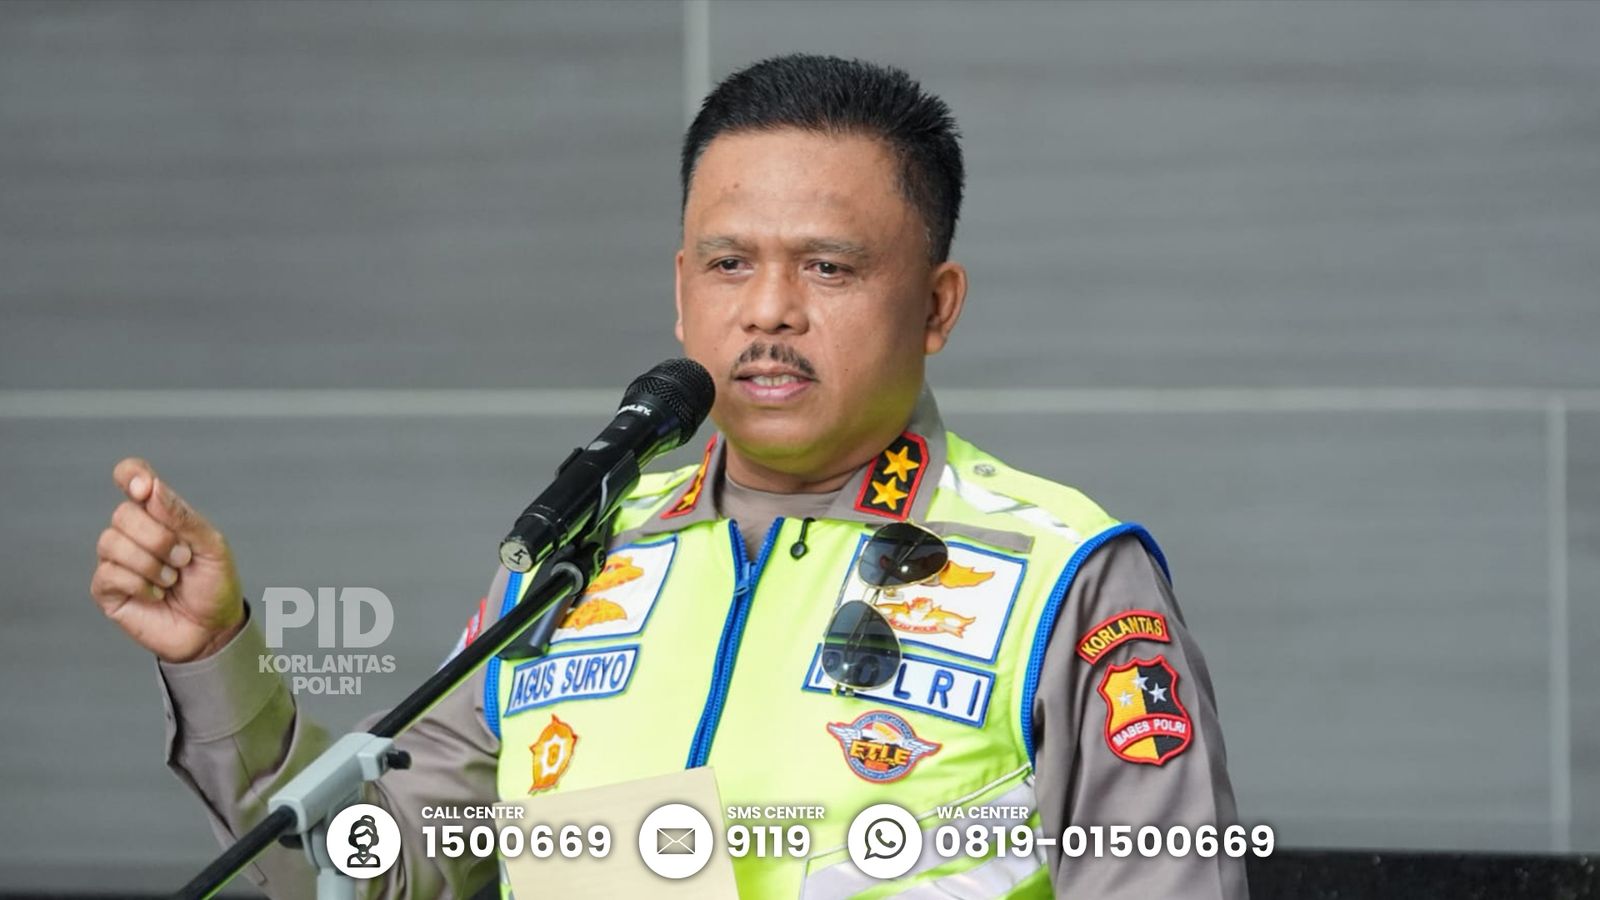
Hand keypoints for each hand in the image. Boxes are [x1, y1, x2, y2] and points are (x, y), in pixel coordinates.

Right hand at [91, 458, 243, 662]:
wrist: (214, 629)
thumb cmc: (215, 584)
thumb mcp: (211, 547)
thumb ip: (183, 517)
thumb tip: (151, 488)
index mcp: (160, 514)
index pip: (133, 477)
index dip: (131, 475)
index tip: (143, 488)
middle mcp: (134, 532)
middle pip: (124, 514)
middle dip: (159, 538)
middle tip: (184, 560)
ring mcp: (117, 559)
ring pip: (111, 542)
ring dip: (151, 564)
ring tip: (172, 580)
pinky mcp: (107, 589)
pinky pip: (109, 573)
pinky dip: (141, 584)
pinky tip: (157, 595)